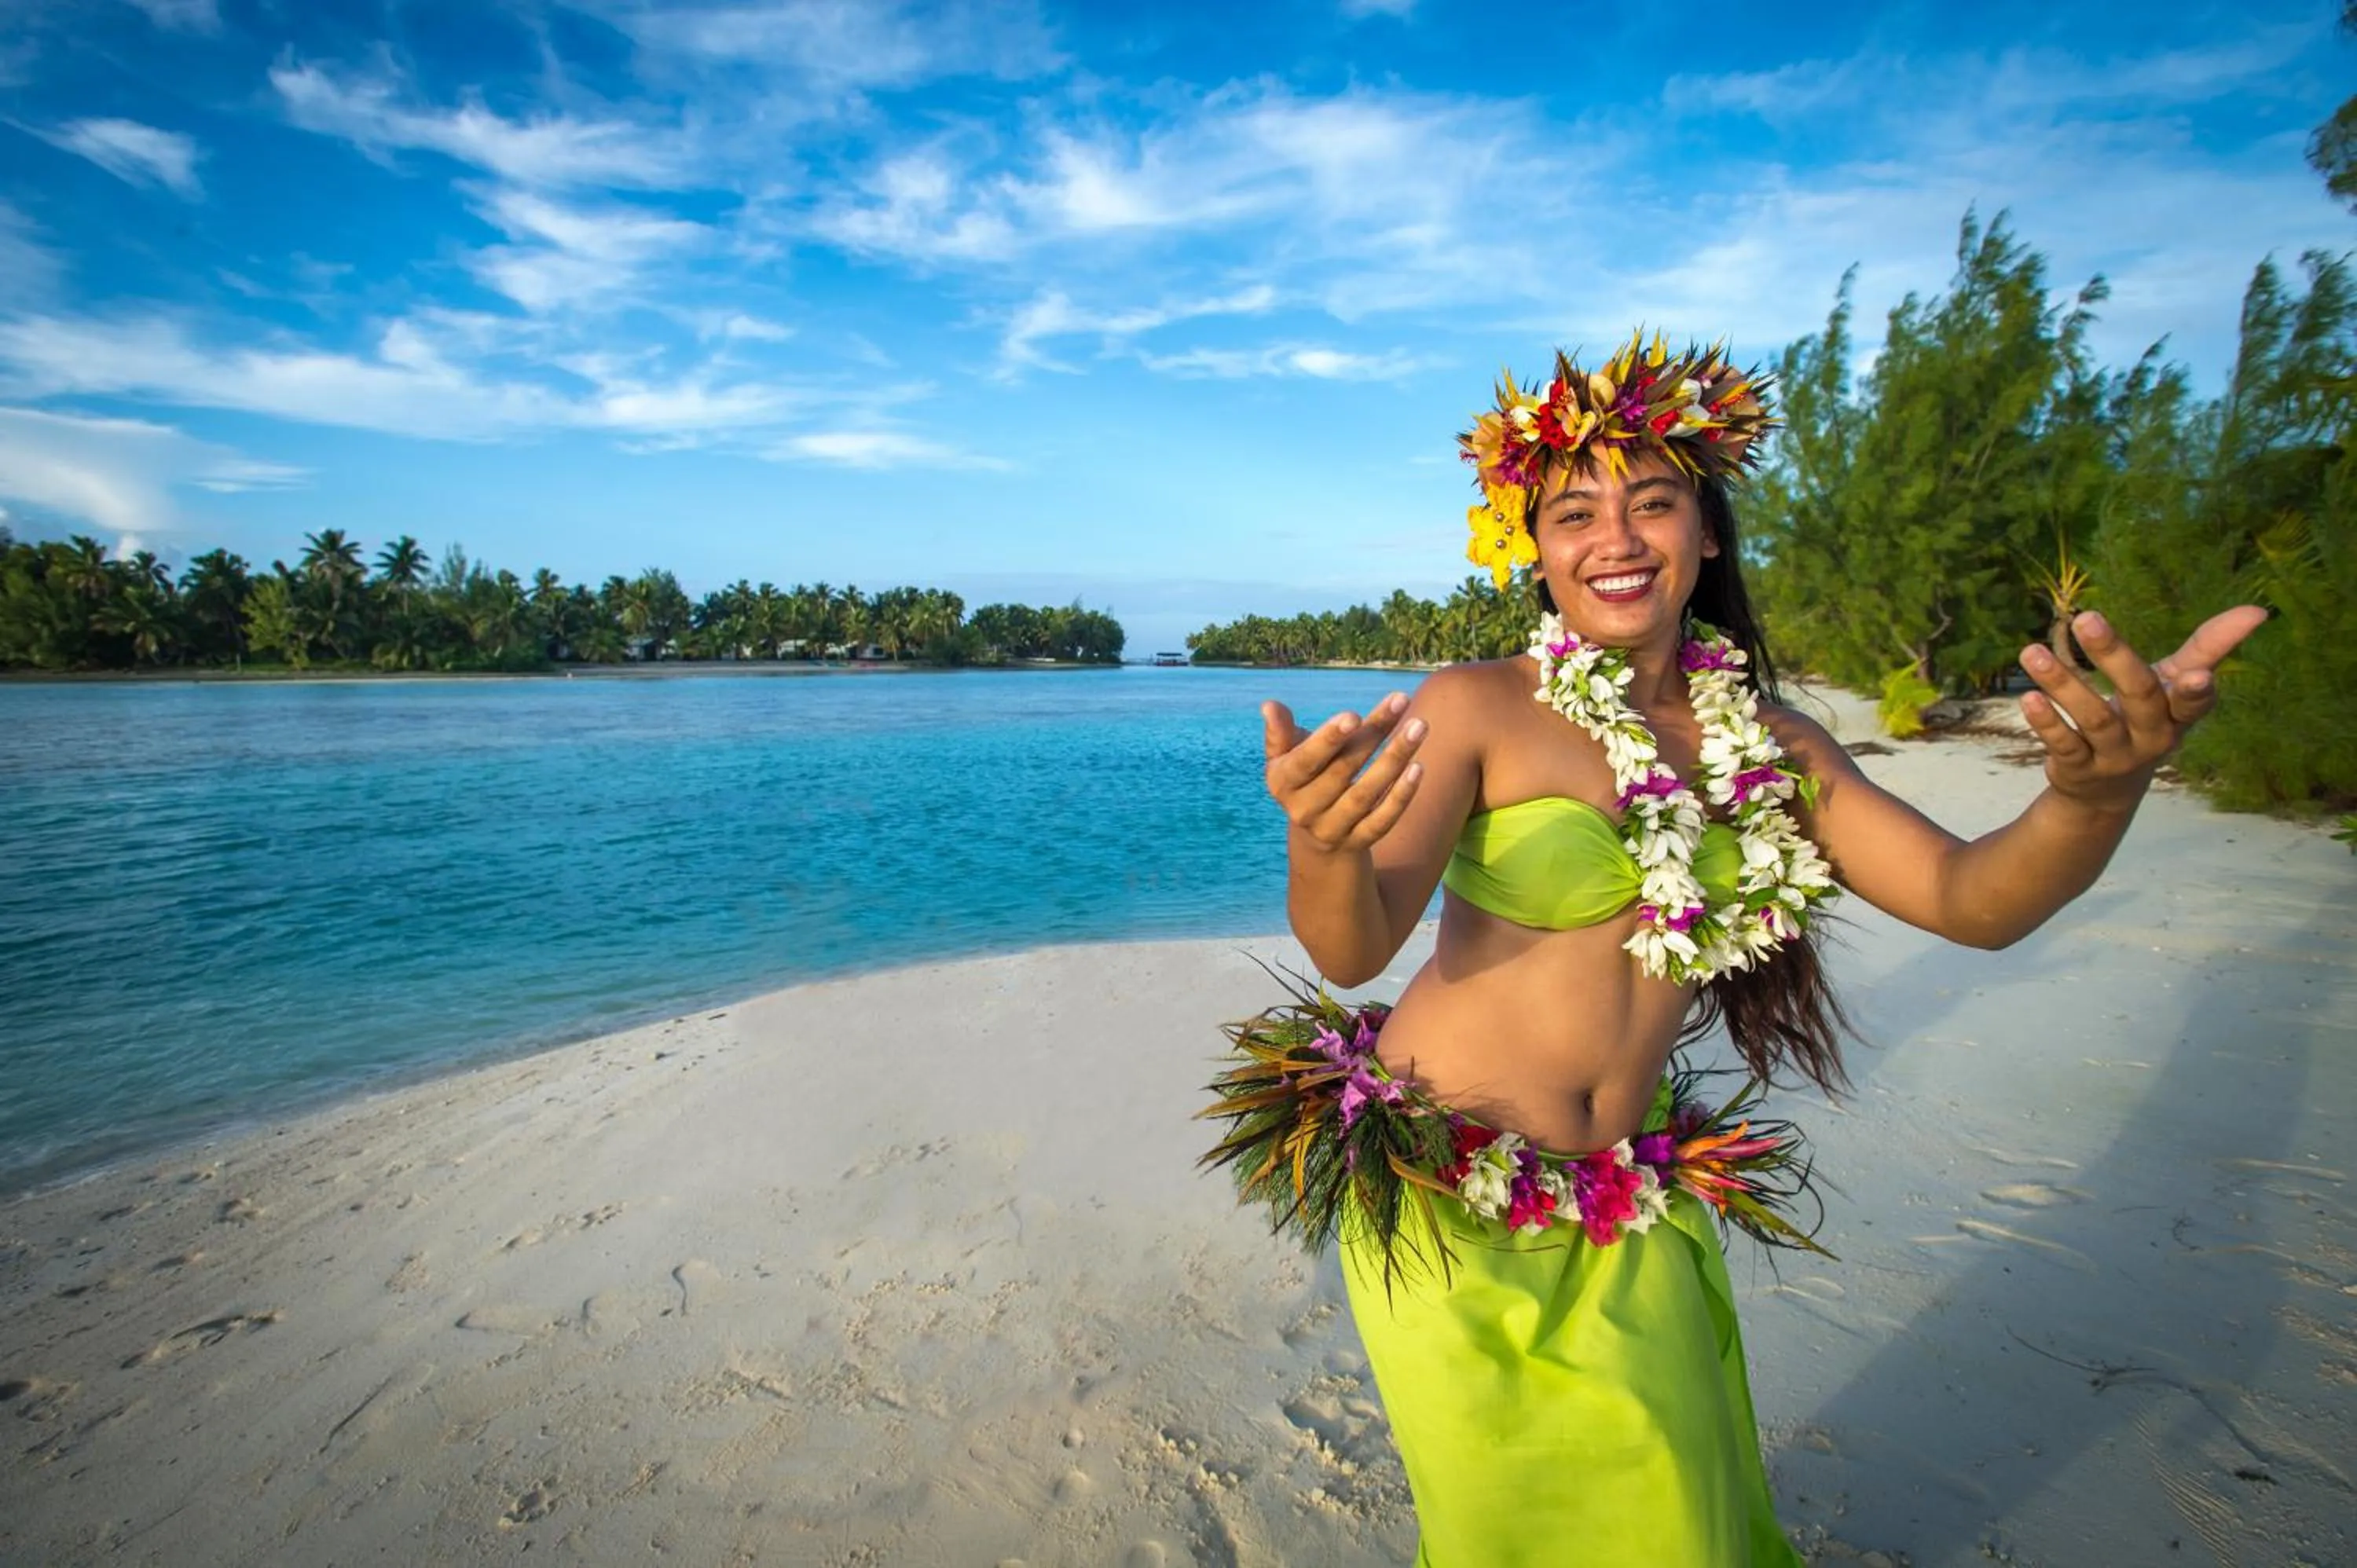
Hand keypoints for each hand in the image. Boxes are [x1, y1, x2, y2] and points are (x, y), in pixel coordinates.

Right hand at [1261, 693, 1426, 851]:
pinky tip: (1417, 768)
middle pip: (1343, 770)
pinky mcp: (1358, 842)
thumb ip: (1280, 732)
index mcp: (1282, 783)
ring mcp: (1331, 829)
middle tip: (1400, 701)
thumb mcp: (1286, 757)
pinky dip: (1400, 797)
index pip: (1306, 760)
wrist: (1315, 840)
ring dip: (1394, 759)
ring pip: (1366, 794)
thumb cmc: (1305, 780)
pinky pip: (1382, 821)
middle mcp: (1304, 810)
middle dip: (1373, 734)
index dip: (1329, 739)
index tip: (1354, 715)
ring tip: (1419, 726)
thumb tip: (1270, 706)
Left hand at [2018, 606, 2266, 807]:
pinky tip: (2029, 697)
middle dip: (2115, 657)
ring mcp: (2115, 757)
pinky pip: (2064, 745)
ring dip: (2063, 683)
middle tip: (2087, 617)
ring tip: (2032, 652)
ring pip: (2092, 719)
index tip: (2198, 675)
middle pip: (2139, 697)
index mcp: (2178, 714)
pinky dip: (2047, 722)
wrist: (2109, 789)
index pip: (2194, 704)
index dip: (2198, 692)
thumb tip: (2257, 611)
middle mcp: (2151, 738)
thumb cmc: (2148, 718)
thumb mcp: (2175, 684)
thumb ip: (2209, 647)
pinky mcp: (2079, 769)